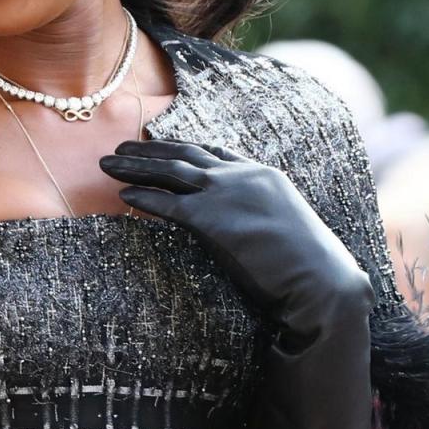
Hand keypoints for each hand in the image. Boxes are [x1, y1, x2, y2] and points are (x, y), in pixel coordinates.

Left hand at [100, 139, 373, 342]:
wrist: (320, 283)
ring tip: (107, 163)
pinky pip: (166, 202)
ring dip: (134, 165)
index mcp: (262, 174)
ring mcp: (225, 193)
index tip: (160, 145)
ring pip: (169, 170)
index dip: (182, 148)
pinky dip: (142, 196)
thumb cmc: (310, 268)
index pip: (214, 151)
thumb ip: (263, 218)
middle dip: (149, 149)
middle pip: (184, 153)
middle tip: (120, 147)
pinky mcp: (210, 219)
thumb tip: (250, 230)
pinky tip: (123, 196)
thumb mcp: (287, 229)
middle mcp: (242, 175)